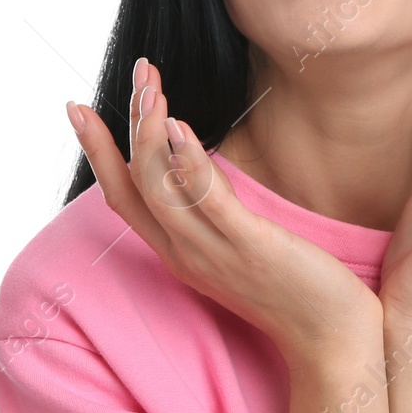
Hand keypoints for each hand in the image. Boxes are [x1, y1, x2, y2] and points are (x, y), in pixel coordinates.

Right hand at [67, 58, 379, 368]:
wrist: (331, 340)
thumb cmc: (293, 289)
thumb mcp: (239, 245)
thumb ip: (212, 210)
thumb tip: (196, 164)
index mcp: (179, 251)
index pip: (123, 197)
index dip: (98, 152)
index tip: (79, 108)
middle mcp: (185, 253)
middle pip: (133, 185)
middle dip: (122, 126)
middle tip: (136, 72)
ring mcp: (213, 251)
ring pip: (160, 187)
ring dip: (149, 133)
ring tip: (151, 87)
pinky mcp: (250, 247)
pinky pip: (207, 202)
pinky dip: (188, 162)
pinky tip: (180, 127)